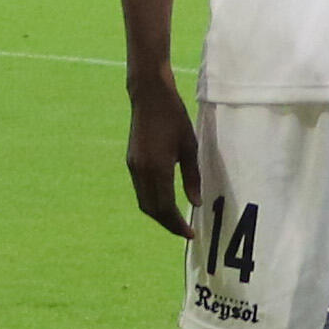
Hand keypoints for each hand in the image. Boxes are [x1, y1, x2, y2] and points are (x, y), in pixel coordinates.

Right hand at [122, 72, 211, 239]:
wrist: (148, 95)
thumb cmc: (174, 116)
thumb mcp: (190, 146)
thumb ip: (192, 177)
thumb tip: (195, 203)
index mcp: (157, 168)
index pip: (165, 207)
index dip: (176, 224)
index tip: (190, 234)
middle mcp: (141, 171)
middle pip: (151, 209)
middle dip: (167, 224)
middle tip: (184, 231)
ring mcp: (134, 167)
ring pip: (144, 202)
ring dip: (159, 214)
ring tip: (176, 220)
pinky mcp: (132, 162)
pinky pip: (141, 190)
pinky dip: (153, 201)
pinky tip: (166, 202)